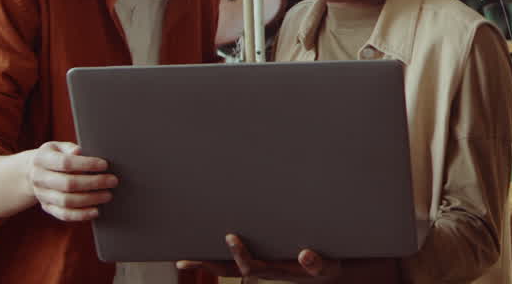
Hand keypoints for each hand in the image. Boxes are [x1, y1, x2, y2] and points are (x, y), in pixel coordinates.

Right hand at [28, 141, 116, 221]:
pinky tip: (96, 211)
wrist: (34, 171)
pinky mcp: (47, 207)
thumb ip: (70, 148)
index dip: (86, 164)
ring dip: (90, 199)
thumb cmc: (56, 155)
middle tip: (113, 181)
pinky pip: (64, 214)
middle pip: (68, 184)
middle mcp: (39, 178)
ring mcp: (41, 195)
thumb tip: (79, 152)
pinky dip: (81, 214)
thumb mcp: (60, 147)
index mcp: (41, 159)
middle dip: (94, 183)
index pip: (65, 163)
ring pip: (66, 201)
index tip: (105, 165)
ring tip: (108, 195)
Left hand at [177, 234, 339, 281]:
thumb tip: (305, 255)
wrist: (326, 274)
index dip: (239, 253)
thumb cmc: (325, 267)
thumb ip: (317, 264)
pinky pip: (235, 262)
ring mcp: (260, 266)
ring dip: (207, 264)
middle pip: (229, 271)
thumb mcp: (327, 268)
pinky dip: (218, 258)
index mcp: (276, 270)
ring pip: (228, 268)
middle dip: (207, 266)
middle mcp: (263, 269)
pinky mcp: (262, 261)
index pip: (251, 266)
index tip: (231, 237)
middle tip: (184, 260)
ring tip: (184, 259)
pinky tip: (207, 249)